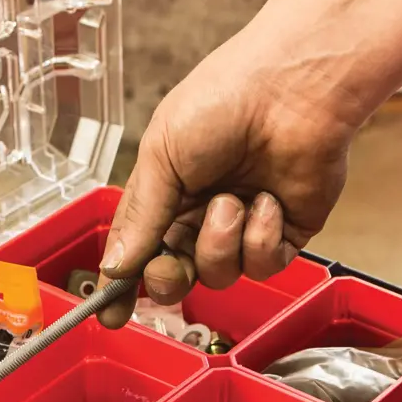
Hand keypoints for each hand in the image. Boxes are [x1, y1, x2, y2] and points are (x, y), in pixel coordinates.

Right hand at [95, 37, 359, 326]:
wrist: (292, 88)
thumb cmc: (224, 100)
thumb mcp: (162, 155)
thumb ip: (139, 218)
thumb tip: (115, 268)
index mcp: (167, 192)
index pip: (137, 251)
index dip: (122, 284)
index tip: (109, 313)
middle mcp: (204, 214)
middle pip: (176, 277)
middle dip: (169, 276)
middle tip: (172, 261)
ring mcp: (245, 227)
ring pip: (220, 274)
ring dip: (221, 242)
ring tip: (234, 200)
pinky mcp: (286, 234)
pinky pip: (262, 265)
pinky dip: (261, 237)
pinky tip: (268, 201)